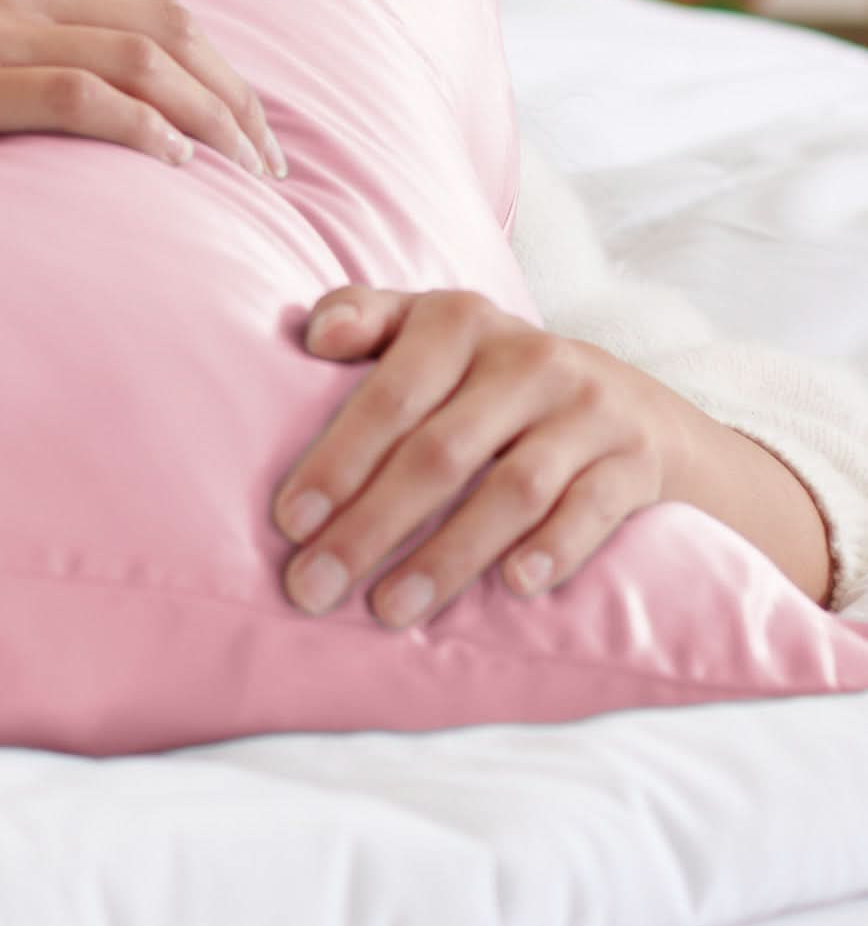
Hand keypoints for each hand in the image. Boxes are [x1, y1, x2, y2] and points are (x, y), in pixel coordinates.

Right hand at [0, 0, 284, 175]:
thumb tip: (121, 70)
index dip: (215, 60)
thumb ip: (31, 19)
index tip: (247, 116)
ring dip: (206, 117)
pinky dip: (141, 128)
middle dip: (230, 93)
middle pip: (163, 26)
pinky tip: (173, 162)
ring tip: (240, 168)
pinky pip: (81, 97)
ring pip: (139, 59)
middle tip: (265, 158)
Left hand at [270, 283, 682, 627]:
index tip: (289, 522)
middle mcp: (528, 359)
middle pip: (440, 453)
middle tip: (313, 586)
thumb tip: (315, 336)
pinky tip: (513, 587)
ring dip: (446, 557)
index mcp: (460, 321)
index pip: (390, 395)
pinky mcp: (635, 461)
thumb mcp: (430, 327)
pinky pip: (592, 509)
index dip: (337, 459)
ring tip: (387, 609)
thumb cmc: (491, 371)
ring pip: (512, 492)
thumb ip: (367, 316)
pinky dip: (553, 549)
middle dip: (370, 526)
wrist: (632, 402)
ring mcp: (588, 411)